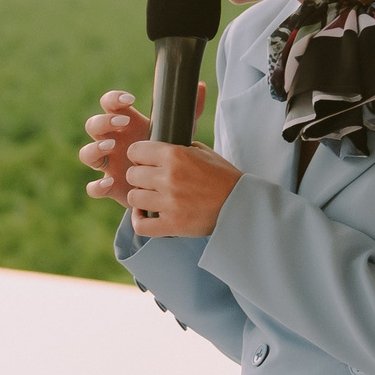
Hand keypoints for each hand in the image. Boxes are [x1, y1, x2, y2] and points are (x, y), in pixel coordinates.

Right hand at [80, 88, 207, 204]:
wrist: (170, 185)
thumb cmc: (170, 152)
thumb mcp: (180, 131)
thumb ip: (190, 110)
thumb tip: (202, 86)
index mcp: (125, 125)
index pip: (109, 105)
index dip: (113, 99)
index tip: (130, 100)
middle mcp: (112, 142)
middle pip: (93, 126)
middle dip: (103, 122)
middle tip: (123, 123)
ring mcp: (108, 165)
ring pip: (86, 154)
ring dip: (94, 149)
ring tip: (112, 147)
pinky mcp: (110, 187)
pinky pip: (93, 187)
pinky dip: (97, 186)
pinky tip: (110, 183)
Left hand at [120, 131, 238, 234]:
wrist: (241, 205)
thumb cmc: (224, 178)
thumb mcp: (204, 153)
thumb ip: (180, 149)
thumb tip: (158, 149)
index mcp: (176, 155)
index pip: (136, 151)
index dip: (138, 155)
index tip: (143, 161)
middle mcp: (169, 178)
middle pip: (132, 174)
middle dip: (139, 176)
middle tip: (149, 181)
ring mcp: (169, 203)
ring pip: (133, 198)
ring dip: (140, 197)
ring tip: (150, 197)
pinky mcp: (172, 225)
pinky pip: (140, 225)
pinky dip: (139, 220)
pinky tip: (145, 214)